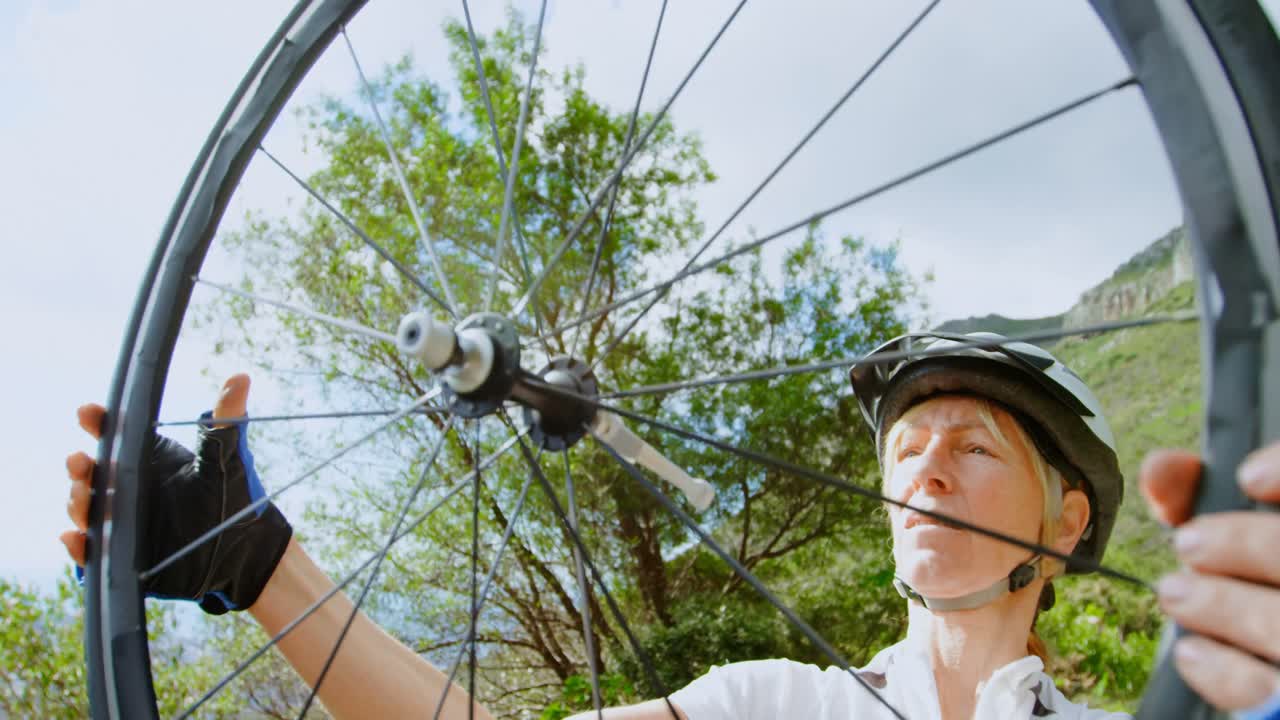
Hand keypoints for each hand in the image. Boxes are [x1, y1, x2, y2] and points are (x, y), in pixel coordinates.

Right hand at [61, 374, 291, 612]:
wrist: (246, 549)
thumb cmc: (235, 496)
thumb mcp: (228, 457)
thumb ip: (228, 420)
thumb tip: (240, 378)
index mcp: (149, 460)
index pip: (116, 436)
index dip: (98, 422)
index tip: (88, 412)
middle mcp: (130, 489)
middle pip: (93, 474)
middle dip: (81, 467)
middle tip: (80, 462)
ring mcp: (124, 522)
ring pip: (87, 509)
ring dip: (78, 502)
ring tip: (84, 496)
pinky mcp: (124, 555)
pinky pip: (92, 551)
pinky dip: (78, 546)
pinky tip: (74, 537)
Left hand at [1140, 445, 1279, 710]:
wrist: (1262, 646)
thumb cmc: (1252, 577)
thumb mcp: (1239, 529)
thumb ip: (1203, 496)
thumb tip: (1158, 471)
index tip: (1248, 478)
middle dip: (1247, 546)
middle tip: (1190, 543)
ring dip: (1225, 607)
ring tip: (1174, 592)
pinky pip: (1268, 693)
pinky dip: (1227, 674)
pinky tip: (1190, 652)